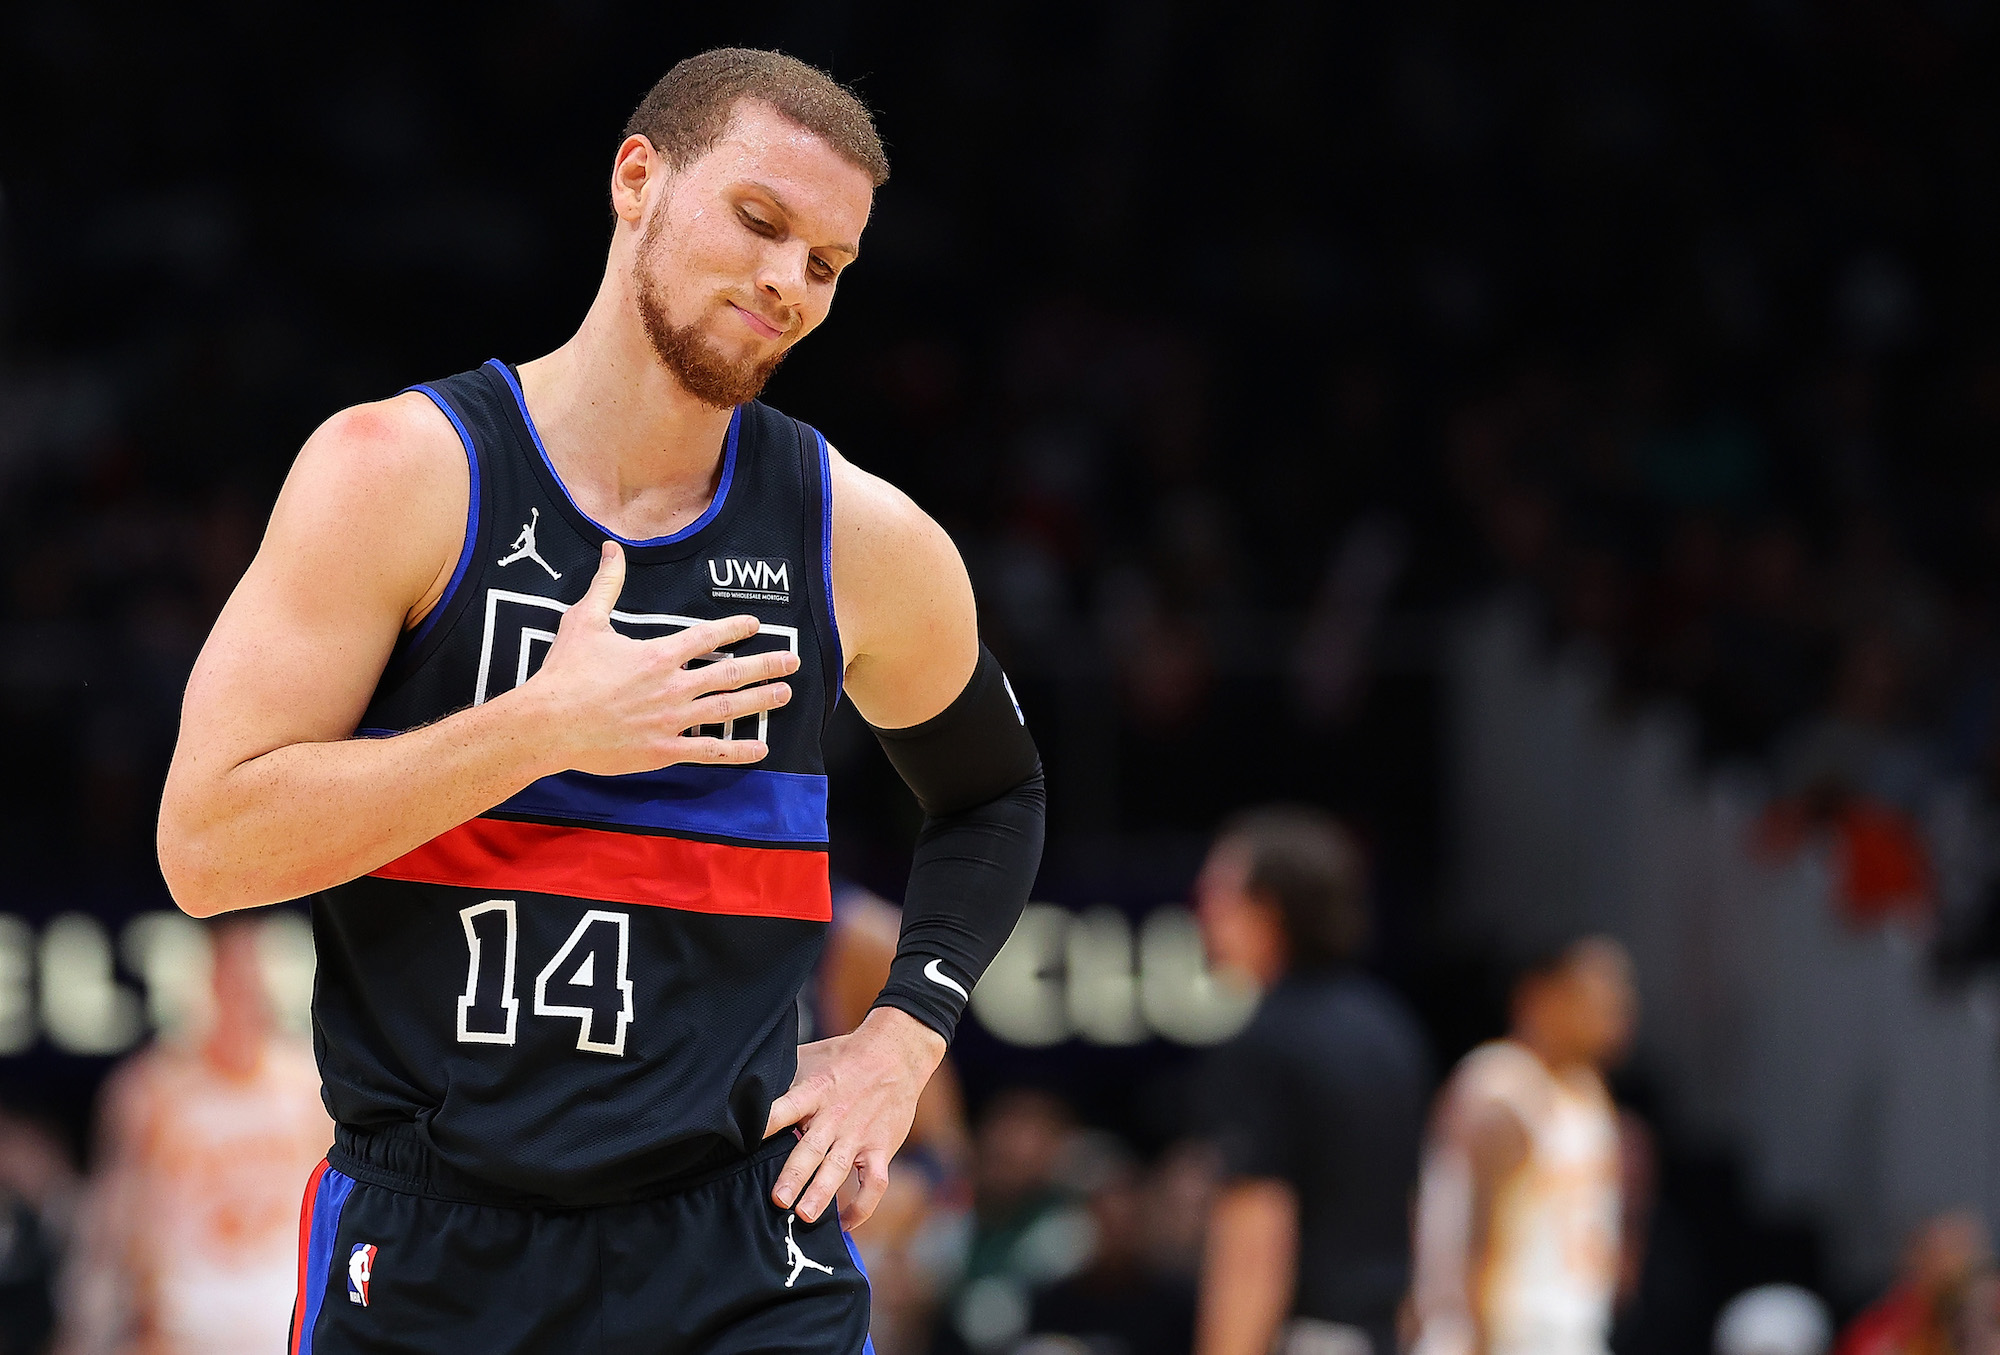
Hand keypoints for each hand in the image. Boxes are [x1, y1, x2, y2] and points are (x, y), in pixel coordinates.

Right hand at [524, 541, 799, 776]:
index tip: (757, 624)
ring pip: (728, 710)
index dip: (735, 628)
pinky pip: (709, 752)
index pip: (707, 637)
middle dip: (765, 665)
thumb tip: (612, 548)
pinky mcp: (664, 749)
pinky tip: (761, 749)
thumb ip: (606, 585)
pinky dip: (737, 751)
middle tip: (793, 661)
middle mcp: (673, 686)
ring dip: (760, 701)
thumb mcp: (585, 621)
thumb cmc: (565, 673)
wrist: (549, 724)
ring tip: (784, 694)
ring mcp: (672, 720)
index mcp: (658, 654)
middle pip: (730, 673)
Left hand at [764, 1007, 946, 1228]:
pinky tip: (846, 1223)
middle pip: (812, 1148)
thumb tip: (744, 1089)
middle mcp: (835, 1115)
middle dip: (795, 1175)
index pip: (786, 1107)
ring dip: (822, 1193)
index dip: (767, 1123)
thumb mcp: (810, 1057)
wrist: (896, 1054)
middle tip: (778, 1200)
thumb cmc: (844, 1056)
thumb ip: (782, 1077)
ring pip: (839, 1168)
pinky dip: (862, 1206)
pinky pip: (874, 1183)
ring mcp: (859, 1134)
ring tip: (804, 1215)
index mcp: (815, 1091)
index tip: (747, 1140)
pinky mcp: (880, 1148)